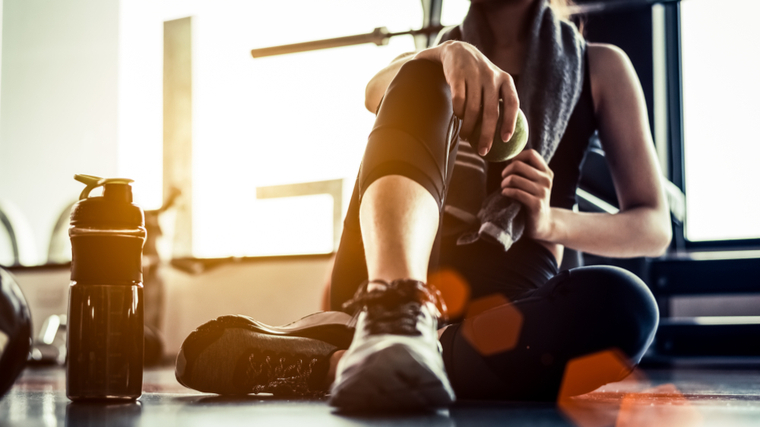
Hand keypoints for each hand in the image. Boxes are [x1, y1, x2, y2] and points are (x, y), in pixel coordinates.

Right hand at [415, 41, 518, 155]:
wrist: (458, 51)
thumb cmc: (479, 75)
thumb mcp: (495, 81)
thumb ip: (501, 101)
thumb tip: (507, 135)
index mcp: (505, 79)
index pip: (512, 103)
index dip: (510, 123)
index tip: (506, 140)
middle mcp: (492, 76)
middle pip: (491, 112)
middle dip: (487, 135)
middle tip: (484, 152)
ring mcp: (474, 75)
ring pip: (472, 110)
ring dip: (469, 128)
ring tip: (466, 137)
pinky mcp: (458, 76)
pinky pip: (458, 102)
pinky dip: (458, 113)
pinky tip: (458, 118)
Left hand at [500, 149, 555, 240]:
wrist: (542, 224)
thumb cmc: (532, 200)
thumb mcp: (533, 183)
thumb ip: (526, 170)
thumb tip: (509, 157)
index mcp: (546, 172)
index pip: (531, 154)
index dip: (516, 157)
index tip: (510, 167)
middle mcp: (546, 180)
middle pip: (519, 165)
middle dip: (506, 172)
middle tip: (504, 179)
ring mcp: (543, 192)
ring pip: (514, 179)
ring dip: (504, 183)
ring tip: (504, 188)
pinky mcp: (536, 204)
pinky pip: (516, 192)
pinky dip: (507, 192)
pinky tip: (505, 194)